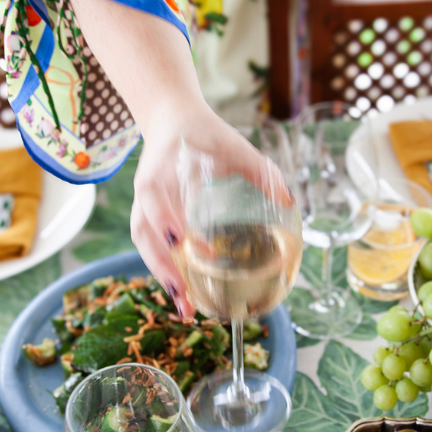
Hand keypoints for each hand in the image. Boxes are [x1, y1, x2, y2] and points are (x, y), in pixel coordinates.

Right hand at [130, 100, 292, 319]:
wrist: (172, 121)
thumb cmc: (206, 135)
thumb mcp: (234, 145)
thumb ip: (260, 171)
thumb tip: (287, 201)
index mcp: (162, 170)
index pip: (158, 200)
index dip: (169, 222)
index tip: (190, 243)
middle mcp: (146, 191)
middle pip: (145, 234)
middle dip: (164, 266)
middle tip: (185, 296)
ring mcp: (144, 205)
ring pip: (145, 246)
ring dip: (163, 277)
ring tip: (185, 310)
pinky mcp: (148, 216)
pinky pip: (150, 247)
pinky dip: (165, 271)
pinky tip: (184, 295)